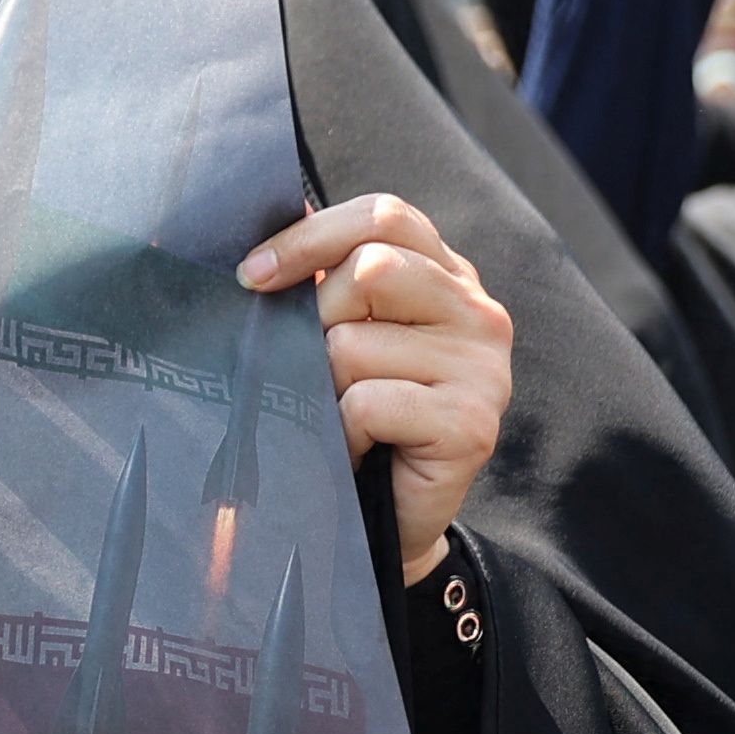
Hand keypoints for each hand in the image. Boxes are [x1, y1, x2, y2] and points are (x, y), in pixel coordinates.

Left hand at [244, 193, 509, 584]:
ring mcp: (483, 367)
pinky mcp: (472, 423)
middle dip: (316, 319)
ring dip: (325, 387)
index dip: (310, 237)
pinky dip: (343, 430)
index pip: (384, 217)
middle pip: (370, 269)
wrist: (385, 518)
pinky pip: (368, 402)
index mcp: (446, 275)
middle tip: (312, 369)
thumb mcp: (335, 334)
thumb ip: (320, 278)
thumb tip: (272, 215)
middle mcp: (477, 312)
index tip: (251, 275)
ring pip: (356, 342)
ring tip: (342, 417)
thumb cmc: (353, 418)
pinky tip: (358, 447)